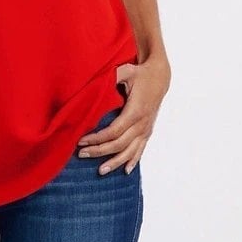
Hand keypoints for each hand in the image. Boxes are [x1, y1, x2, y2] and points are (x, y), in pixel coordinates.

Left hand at [76, 55, 170, 174]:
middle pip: (118, 144)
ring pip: (130, 152)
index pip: (113, 132)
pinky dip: (132, 161)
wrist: (160, 76)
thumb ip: (113, 75)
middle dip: (99, 151)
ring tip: (100, 171)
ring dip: (114, 162)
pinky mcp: (148, 130)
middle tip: (81, 154)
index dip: (97, 139)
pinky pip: (140, 150)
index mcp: (135, 111)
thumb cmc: (140, 73)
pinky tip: (125, 170)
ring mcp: (146, 129)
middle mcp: (142, 124)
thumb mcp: (126, 70)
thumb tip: (96, 79)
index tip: (81, 141)